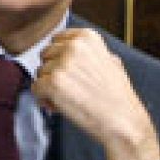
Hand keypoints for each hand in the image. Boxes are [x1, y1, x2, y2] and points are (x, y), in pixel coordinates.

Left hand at [32, 28, 159, 159]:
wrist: (123, 121)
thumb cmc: (119, 97)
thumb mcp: (111, 62)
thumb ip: (90, 52)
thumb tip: (72, 51)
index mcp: (87, 37)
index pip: (56, 39)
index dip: (60, 58)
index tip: (69, 71)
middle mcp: (73, 46)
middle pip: (45, 56)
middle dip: (53, 72)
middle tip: (69, 88)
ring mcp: (62, 64)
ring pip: (39, 73)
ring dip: (49, 87)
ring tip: (68, 99)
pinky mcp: (52, 83)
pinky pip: (35, 88)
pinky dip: (44, 100)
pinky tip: (60, 106)